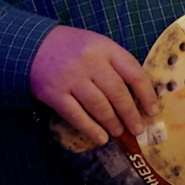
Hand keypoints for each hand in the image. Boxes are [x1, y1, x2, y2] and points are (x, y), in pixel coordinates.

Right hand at [28, 25, 159, 145]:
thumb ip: (115, 65)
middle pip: (117, 93)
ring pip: (98, 106)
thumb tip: (139, 97)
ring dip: (112, 123)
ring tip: (119, 132)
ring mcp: (71, 78)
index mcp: (105, 48)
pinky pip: (77, 115)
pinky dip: (91, 129)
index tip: (152, 111)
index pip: (133, 73)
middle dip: (130, 114)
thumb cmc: (72, 48)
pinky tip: (101, 138)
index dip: (146, 94)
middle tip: (138, 129)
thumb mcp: (97, 46)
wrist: (32, 46)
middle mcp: (89, 62)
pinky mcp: (55, 93)